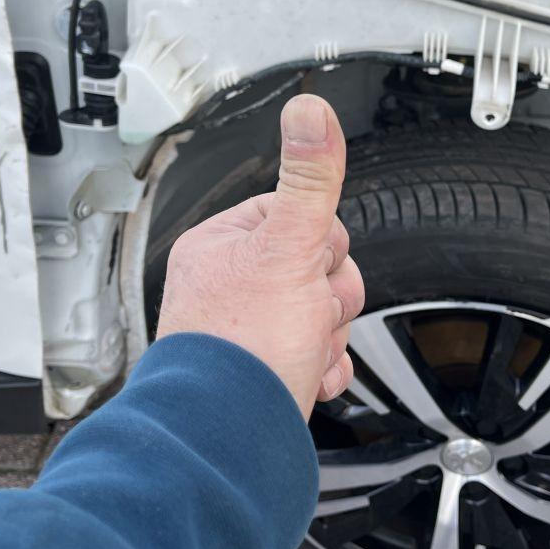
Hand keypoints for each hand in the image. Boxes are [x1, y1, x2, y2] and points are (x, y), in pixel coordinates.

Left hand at [156, 94, 364, 418]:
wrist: (228, 437)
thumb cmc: (244, 346)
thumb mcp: (288, 248)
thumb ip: (308, 180)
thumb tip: (310, 111)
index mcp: (221, 244)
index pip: (297, 214)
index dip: (321, 242)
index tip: (308, 265)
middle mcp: (227, 284)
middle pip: (318, 266)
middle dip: (328, 296)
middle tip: (306, 313)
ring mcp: (245, 330)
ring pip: (320, 312)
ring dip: (326, 335)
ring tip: (300, 350)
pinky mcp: (263, 370)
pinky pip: (316, 355)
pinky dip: (321, 367)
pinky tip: (306, 376)